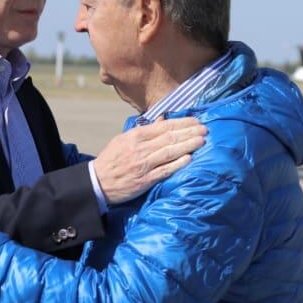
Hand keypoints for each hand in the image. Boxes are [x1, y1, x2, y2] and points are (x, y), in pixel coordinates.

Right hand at [92, 117, 206, 203]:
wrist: (97, 182)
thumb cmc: (112, 159)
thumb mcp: (123, 140)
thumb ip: (144, 131)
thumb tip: (163, 119)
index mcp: (134, 136)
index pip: (163, 127)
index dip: (182, 123)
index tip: (196, 121)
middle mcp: (139, 149)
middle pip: (169, 138)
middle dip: (189, 133)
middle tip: (205, 129)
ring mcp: (143, 165)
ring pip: (169, 152)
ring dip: (187, 146)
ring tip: (202, 141)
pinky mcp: (144, 180)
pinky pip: (164, 170)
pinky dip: (177, 164)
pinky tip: (189, 158)